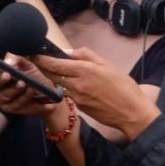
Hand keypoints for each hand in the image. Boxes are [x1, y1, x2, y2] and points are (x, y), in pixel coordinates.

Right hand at [0, 56, 55, 118]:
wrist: (45, 91)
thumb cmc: (31, 76)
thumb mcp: (25, 64)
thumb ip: (16, 59)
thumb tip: (7, 61)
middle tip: (7, 74)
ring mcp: (0, 99)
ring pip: (4, 95)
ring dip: (14, 89)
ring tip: (24, 82)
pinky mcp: (9, 108)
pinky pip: (15, 103)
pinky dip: (24, 96)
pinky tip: (31, 90)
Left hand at [34, 47, 158, 137]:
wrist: (131, 112)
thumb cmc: (123, 86)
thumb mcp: (107, 64)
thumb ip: (86, 55)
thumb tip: (67, 52)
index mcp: (84, 71)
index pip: (55, 64)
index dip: (41, 58)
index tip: (33, 53)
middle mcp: (77, 85)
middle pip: (51, 75)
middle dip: (42, 66)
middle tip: (35, 58)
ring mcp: (76, 98)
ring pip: (57, 85)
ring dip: (51, 77)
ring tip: (50, 68)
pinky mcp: (79, 107)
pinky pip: (67, 93)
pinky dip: (64, 86)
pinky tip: (68, 82)